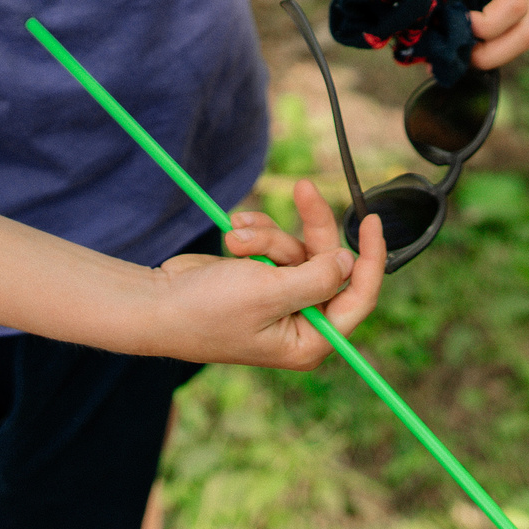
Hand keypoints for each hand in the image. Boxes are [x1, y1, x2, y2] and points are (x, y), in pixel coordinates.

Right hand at [143, 180, 384, 367]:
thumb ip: (316, 278)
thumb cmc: (207, 310)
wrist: (156, 303)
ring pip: (296, 248)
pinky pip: (274, 245)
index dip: (370, 257)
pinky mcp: (261, 279)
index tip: (372, 220)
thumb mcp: (268, 292)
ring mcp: (280, 298)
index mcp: (311, 340)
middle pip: (326, 261)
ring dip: (268, 236)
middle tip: (303, 188)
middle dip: (310, 228)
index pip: (359, 296)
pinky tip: (233, 231)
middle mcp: (301, 322)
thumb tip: (349, 260)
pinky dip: (256, 234)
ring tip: (235, 239)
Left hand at [385, 0, 528, 70]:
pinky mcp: (506, 1)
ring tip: (456, 55)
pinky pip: (508, 33)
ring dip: (492, 54)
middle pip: (526, 31)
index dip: (489, 24)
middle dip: (494, 53)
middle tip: (459, 56)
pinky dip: (487, 47)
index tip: (461, 20)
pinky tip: (455, 46)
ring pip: (521, 36)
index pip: (514, 3)